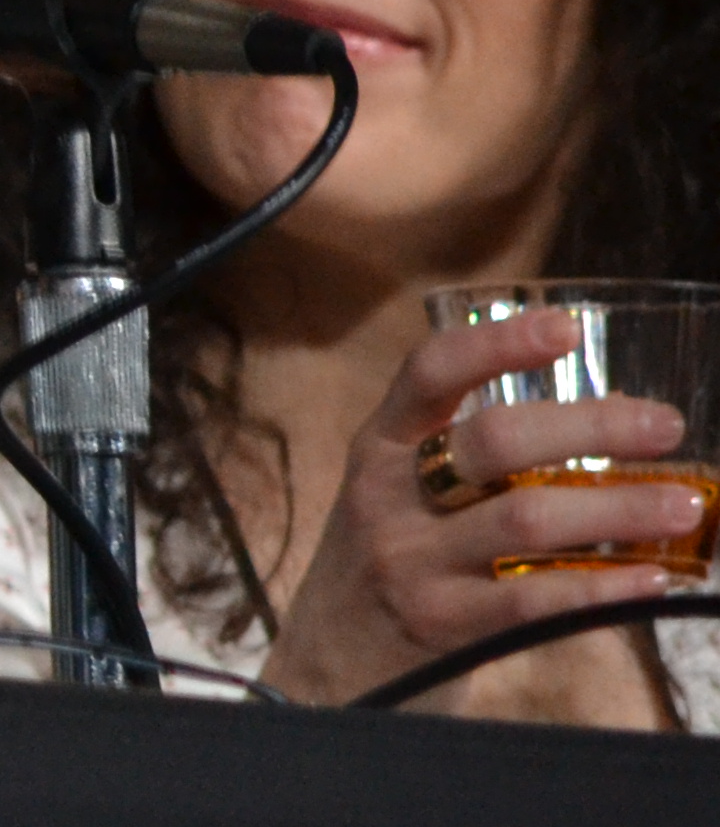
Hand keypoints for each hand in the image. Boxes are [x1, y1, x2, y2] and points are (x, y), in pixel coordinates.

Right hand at [252, 309, 695, 721]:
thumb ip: (463, 473)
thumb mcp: (397, 505)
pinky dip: (600, 587)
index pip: (429, 373)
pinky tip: (650, 580)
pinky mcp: (439, 625)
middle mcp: (388, 496)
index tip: (566, 327)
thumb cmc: (384, 578)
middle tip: (664, 427)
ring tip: (685, 506)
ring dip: (617, 509)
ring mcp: (410, 561)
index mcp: (378, 450)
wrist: (322, 679)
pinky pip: (532, 599)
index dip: (496, 344)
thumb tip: (593, 444)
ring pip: (525, 518)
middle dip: (590, 428)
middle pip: (493, 442)